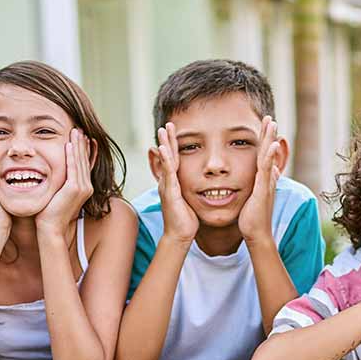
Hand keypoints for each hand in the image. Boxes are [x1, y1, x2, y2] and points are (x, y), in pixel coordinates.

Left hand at [36, 128, 92, 236]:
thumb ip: (60, 184)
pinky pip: (73, 167)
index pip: (85, 164)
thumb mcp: (57, 195)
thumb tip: (54, 174)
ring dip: (78, 145)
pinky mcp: (74, 189)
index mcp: (84, 188)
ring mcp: (82, 188)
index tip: (82, 137)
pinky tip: (69, 144)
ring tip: (75, 131)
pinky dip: (71, 155)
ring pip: (80, 161)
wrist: (50, 229)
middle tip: (79, 129)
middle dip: (82, 143)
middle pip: (84, 160)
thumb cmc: (49, 214)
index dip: (85, 150)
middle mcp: (86, 187)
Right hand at [149, 122, 197, 242]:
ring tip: (163, 130)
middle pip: (167, 156)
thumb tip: (198, 183)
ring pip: (165, 161)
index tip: (173, 131)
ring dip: (164, 144)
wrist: (179, 235)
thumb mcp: (189, 200)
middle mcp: (167, 182)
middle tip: (167, 124)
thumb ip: (189, 190)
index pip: (173, 159)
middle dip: (167, 139)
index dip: (173, 145)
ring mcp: (167, 186)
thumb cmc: (186, 220)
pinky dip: (165, 160)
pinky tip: (164, 149)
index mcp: (173, 182)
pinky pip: (167, 173)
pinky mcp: (170, 192)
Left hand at [238, 116, 280, 245]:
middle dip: (269, 134)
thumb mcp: (252, 197)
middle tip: (269, 117)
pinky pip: (266, 170)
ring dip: (270, 140)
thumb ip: (256, 185)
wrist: (256, 234)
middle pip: (268, 151)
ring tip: (272, 123)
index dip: (265, 140)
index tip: (264, 125)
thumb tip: (264, 176)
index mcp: (262, 179)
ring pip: (268, 157)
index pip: (263, 155)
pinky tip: (271, 145)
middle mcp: (267, 178)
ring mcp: (266, 183)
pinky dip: (268, 157)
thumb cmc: (251, 218)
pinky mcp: (263, 190)